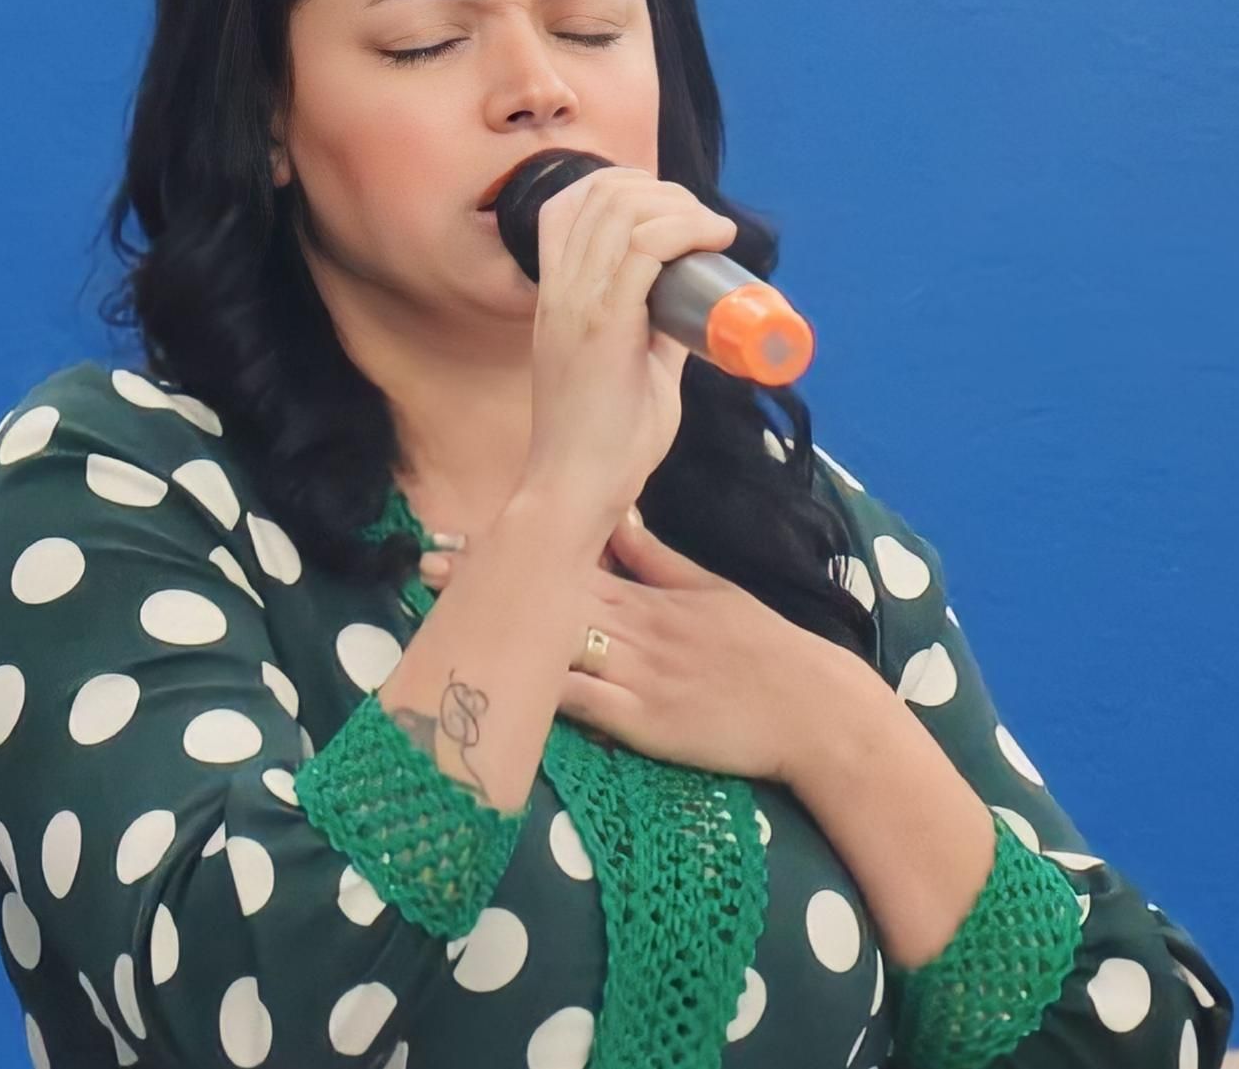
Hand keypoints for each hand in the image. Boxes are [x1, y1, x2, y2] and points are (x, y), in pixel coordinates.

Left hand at [419, 509, 851, 786]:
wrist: (813, 710)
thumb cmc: (764, 649)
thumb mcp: (710, 589)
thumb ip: (656, 559)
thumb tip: (616, 516)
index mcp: (645, 594)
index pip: (565, 561)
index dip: (510, 548)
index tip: (459, 536)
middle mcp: (631, 628)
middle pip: (545, 596)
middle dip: (486, 581)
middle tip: (426, 564)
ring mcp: (634, 675)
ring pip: (553, 644)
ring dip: (499, 629)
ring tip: (442, 617)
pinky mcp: (641, 723)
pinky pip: (580, 705)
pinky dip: (538, 692)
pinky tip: (496, 682)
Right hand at [519, 166, 739, 529]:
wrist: (576, 488)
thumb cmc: (604, 441)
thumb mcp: (631, 366)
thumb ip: (654, 332)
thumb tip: (693, 308)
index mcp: (554, 295)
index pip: (566, 204)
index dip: (621, 187)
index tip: (671, 212)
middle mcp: (559, 290)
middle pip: (600, 193)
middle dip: (661, 190)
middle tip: (701, 223)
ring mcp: (577, 304)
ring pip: (623, 210)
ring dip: (679, 206)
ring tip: (712, 231)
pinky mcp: (604, 325)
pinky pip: (644, 249)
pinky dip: (685, 229)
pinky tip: (714, 239)